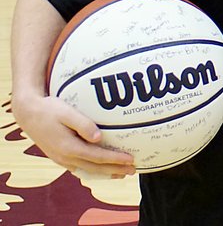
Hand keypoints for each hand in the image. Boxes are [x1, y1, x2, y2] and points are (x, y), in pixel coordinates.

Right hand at [12, 93, 135, 177]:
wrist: (28, 114)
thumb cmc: (50, 109)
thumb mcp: (67, 112)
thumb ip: (83, 125)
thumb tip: (99, 137)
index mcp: (69, 147)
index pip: (97, 157)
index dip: (115, 160)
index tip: (130, 160)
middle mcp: (65, 157)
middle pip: (95, 168)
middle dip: (115, 170)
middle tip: (133, 170)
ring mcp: (61, 159)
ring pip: (87, 171)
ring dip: (105, 173)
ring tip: (121, 174)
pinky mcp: (59, 157)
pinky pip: (80, 168)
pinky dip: (93, 171)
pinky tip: (100, 170)